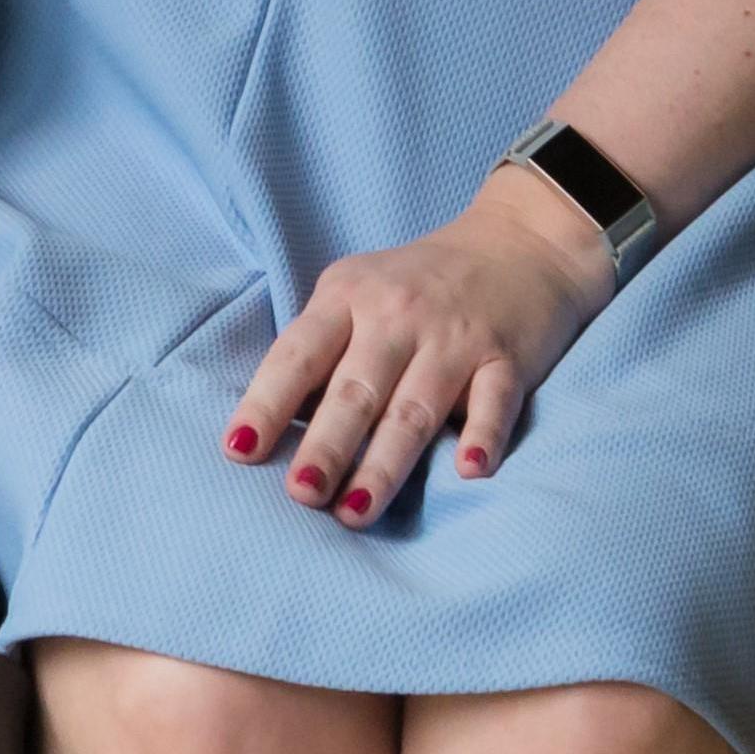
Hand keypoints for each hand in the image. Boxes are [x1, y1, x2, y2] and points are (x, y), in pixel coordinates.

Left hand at [229, 163, 619, 525]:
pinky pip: (494, 401)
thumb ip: (326, 348)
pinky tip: (469, 471)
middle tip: (299, 495)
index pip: (298, 354)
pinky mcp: (507, 357)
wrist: (515, 242)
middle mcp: (397, 315)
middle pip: (355, 390)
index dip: (266, 401)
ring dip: (385, 463)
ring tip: (355, 510)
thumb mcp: (357, 294)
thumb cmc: (416, 283)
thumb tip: (283, 423)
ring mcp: (454, 337)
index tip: (239, 448)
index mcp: (347, 296)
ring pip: (414, 408)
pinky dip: (483, 436)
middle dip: (325, 446)